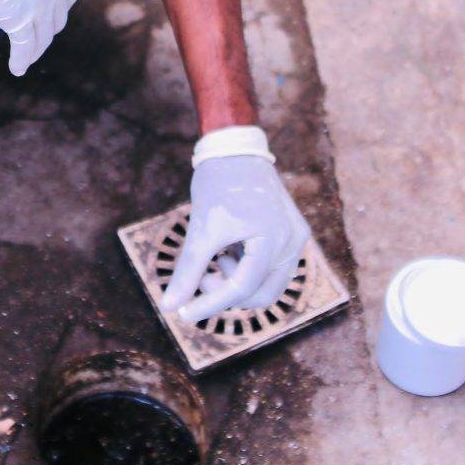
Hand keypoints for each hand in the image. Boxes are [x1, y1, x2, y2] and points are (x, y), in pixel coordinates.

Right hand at [0, 0, 78, 75]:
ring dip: (35, 48)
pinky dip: (22, 60)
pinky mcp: (18, 14)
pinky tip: (17, 68)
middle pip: (57, 16)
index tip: (45, 12)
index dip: (57, 6)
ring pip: (43, 35)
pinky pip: (24, 46)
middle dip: (47, 27)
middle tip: (34, 36)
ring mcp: (39, 0)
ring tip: (26, 57)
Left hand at [159, 127, 310, 322]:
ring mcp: (296, 239)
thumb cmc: (218, 184)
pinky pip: (271, 268)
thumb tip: (169, 307)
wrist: (236, 150)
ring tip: (216, 255)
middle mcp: (292, 243)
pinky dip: (247, 268)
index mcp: (273, 239)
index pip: (242, 289)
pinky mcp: (291, 235)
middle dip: (225, 293)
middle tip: (201, 277)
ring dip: (237, 281)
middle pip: (261, 295)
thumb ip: (188, 270)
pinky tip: (229, 249)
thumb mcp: (201, 228)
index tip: (183, 314)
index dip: (210, 304)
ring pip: (267, 285)